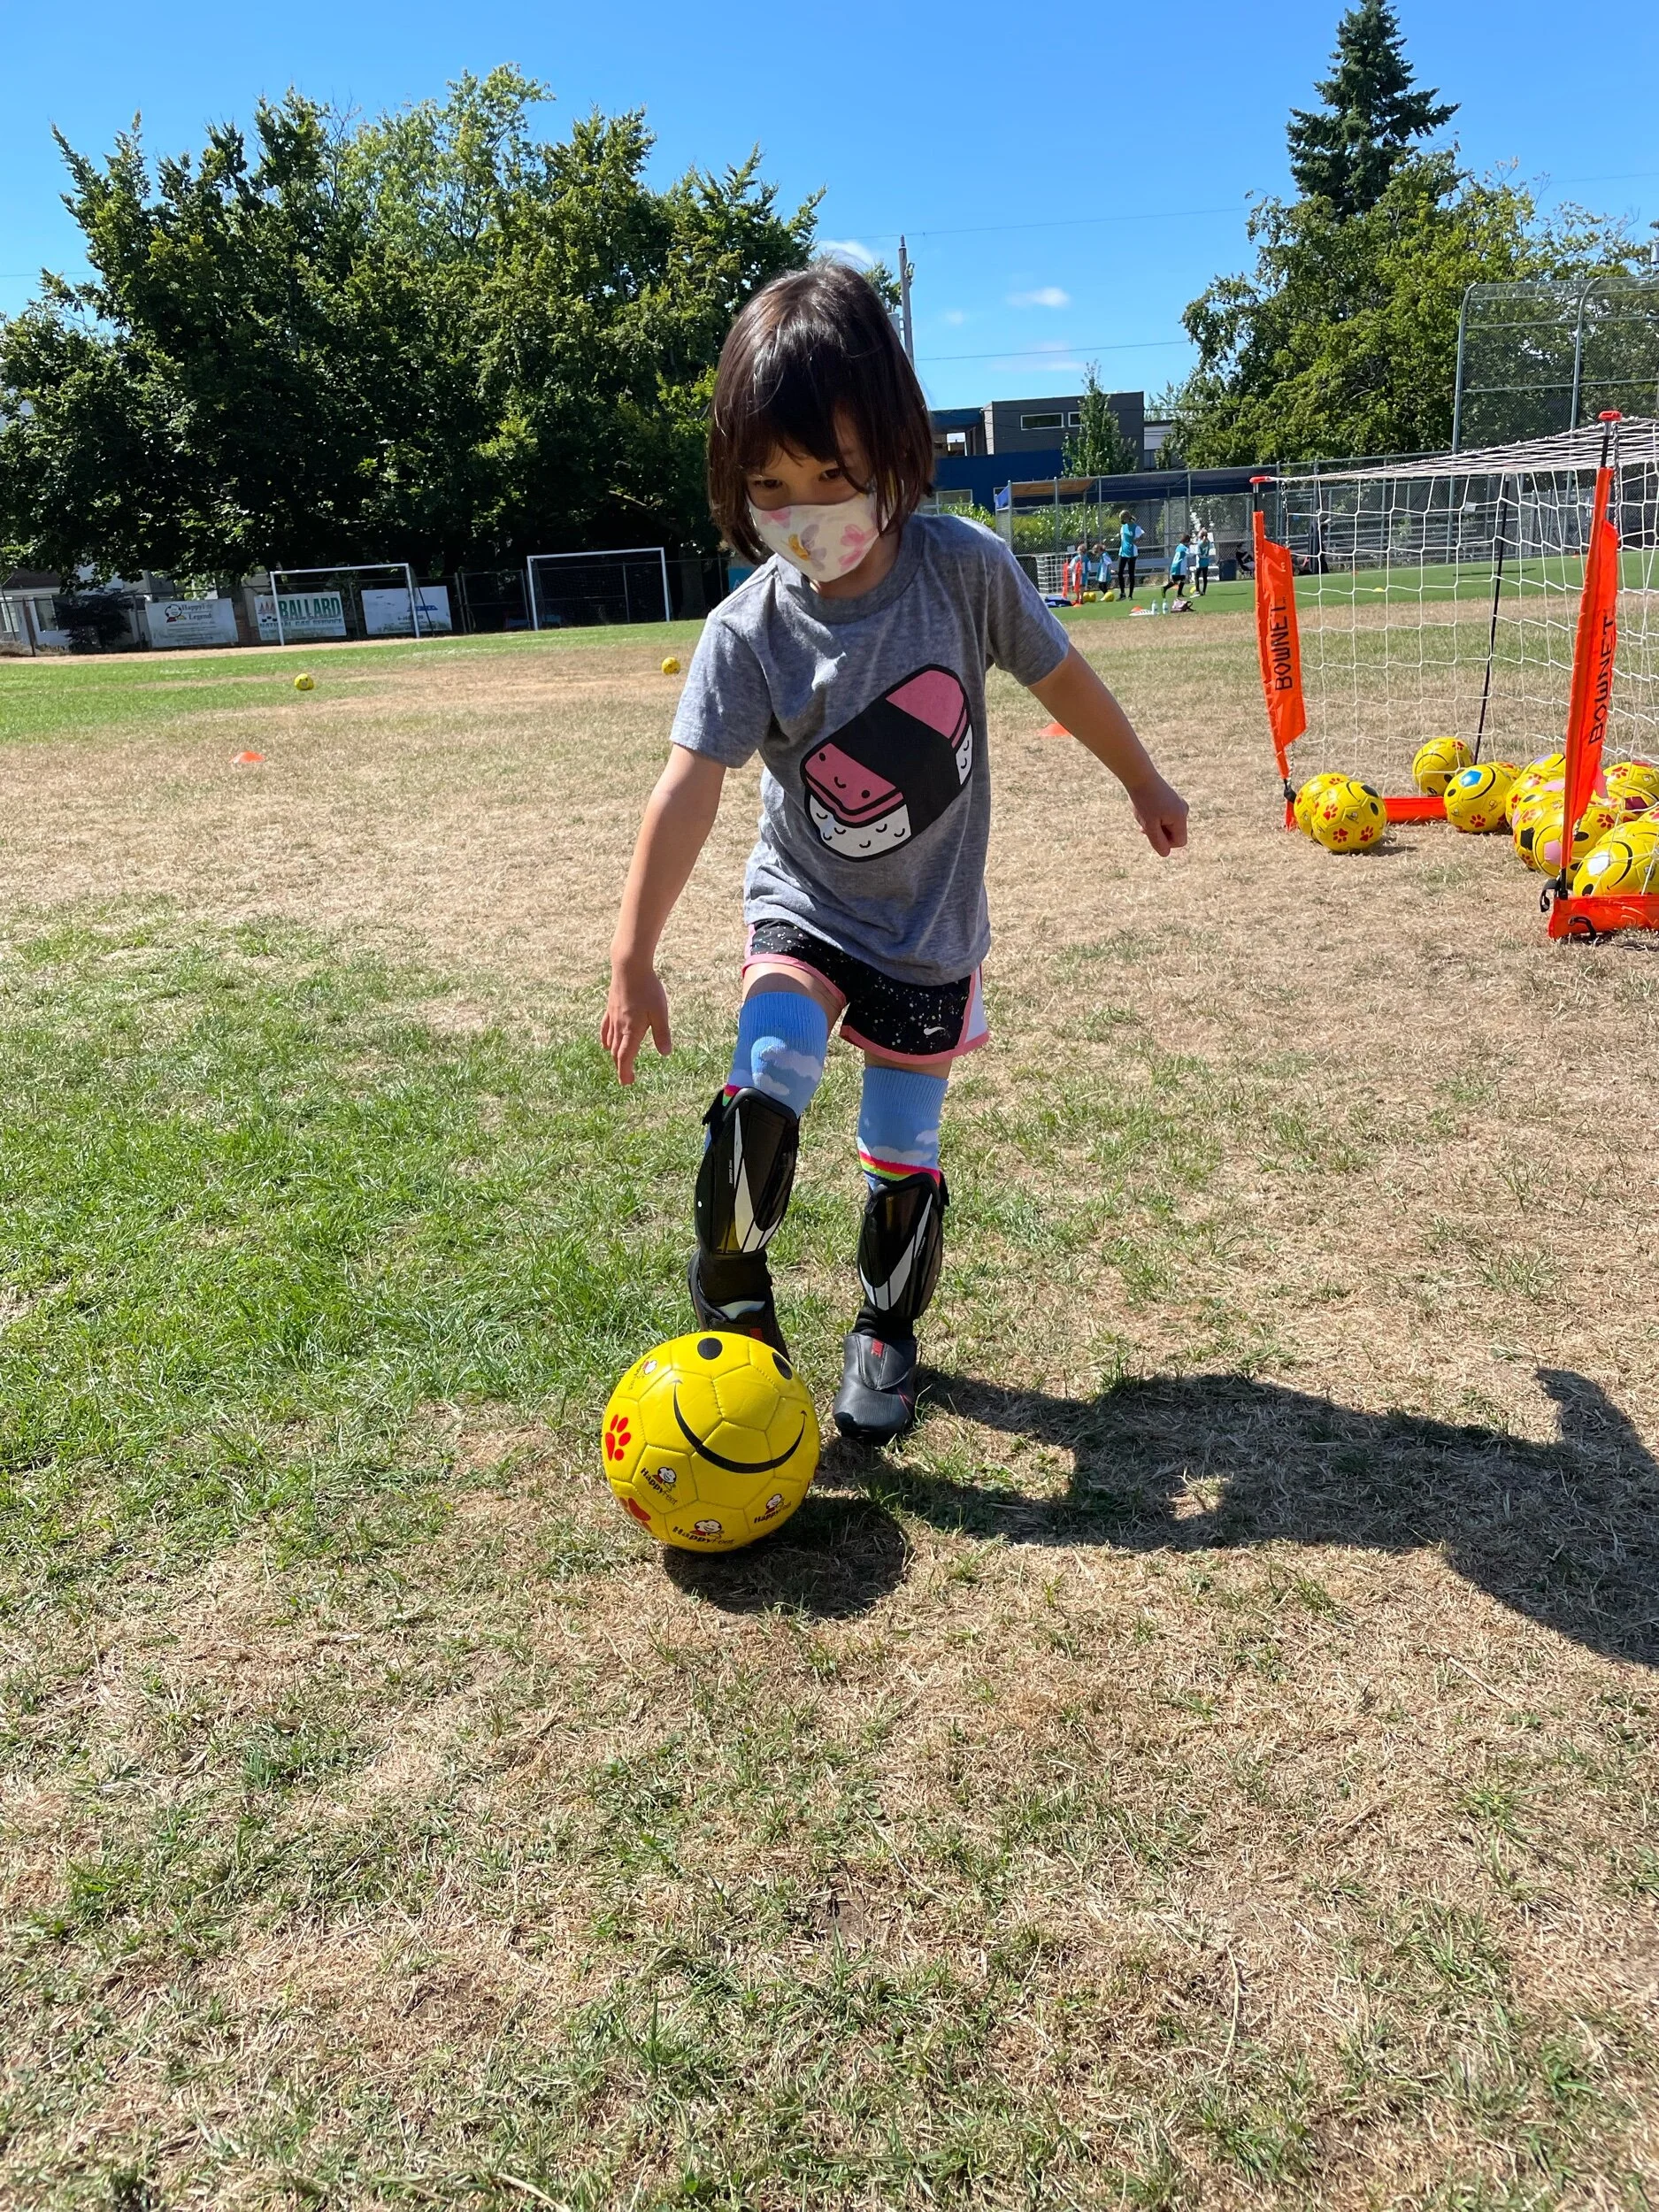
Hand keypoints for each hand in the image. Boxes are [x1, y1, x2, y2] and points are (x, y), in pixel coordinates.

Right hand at [602, 959, 671, 1084]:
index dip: (625, 1071)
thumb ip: (662, 1033)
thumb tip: (665, 1053)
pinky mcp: (611, 1007)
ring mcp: (613, 1017)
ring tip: (619, 1062)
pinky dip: (605, 1039)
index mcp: (632, 1029)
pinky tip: (605, 1042)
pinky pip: (605, 1028)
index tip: (627, 1082)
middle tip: (626, 1079)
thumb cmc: (647, 988)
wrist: (629, 966)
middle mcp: (620, 1026)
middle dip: (621, 1067)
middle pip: (617, 1051)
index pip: (626, 1056)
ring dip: (614, 1054)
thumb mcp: (660, 1012)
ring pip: (610, 1041)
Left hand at [1127, 772, 1189, 856]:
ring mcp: (1179, 804)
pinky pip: (1167, 817)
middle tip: (1144, 824)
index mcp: (1181, 817)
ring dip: (1156, 826)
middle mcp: (1184, 810)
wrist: (1140, 776)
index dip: (1166, 843)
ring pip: (1169, 825)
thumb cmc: (1144, 800)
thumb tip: (1166, 853)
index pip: (1180, 842)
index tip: (1152, 833)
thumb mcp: (1149, 825)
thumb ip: (1158, 841)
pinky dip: (1156, 817)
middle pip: (1175, 834)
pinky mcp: (1173, 800)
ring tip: (1145, 815)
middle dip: (1159, 833)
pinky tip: (1146, 810)